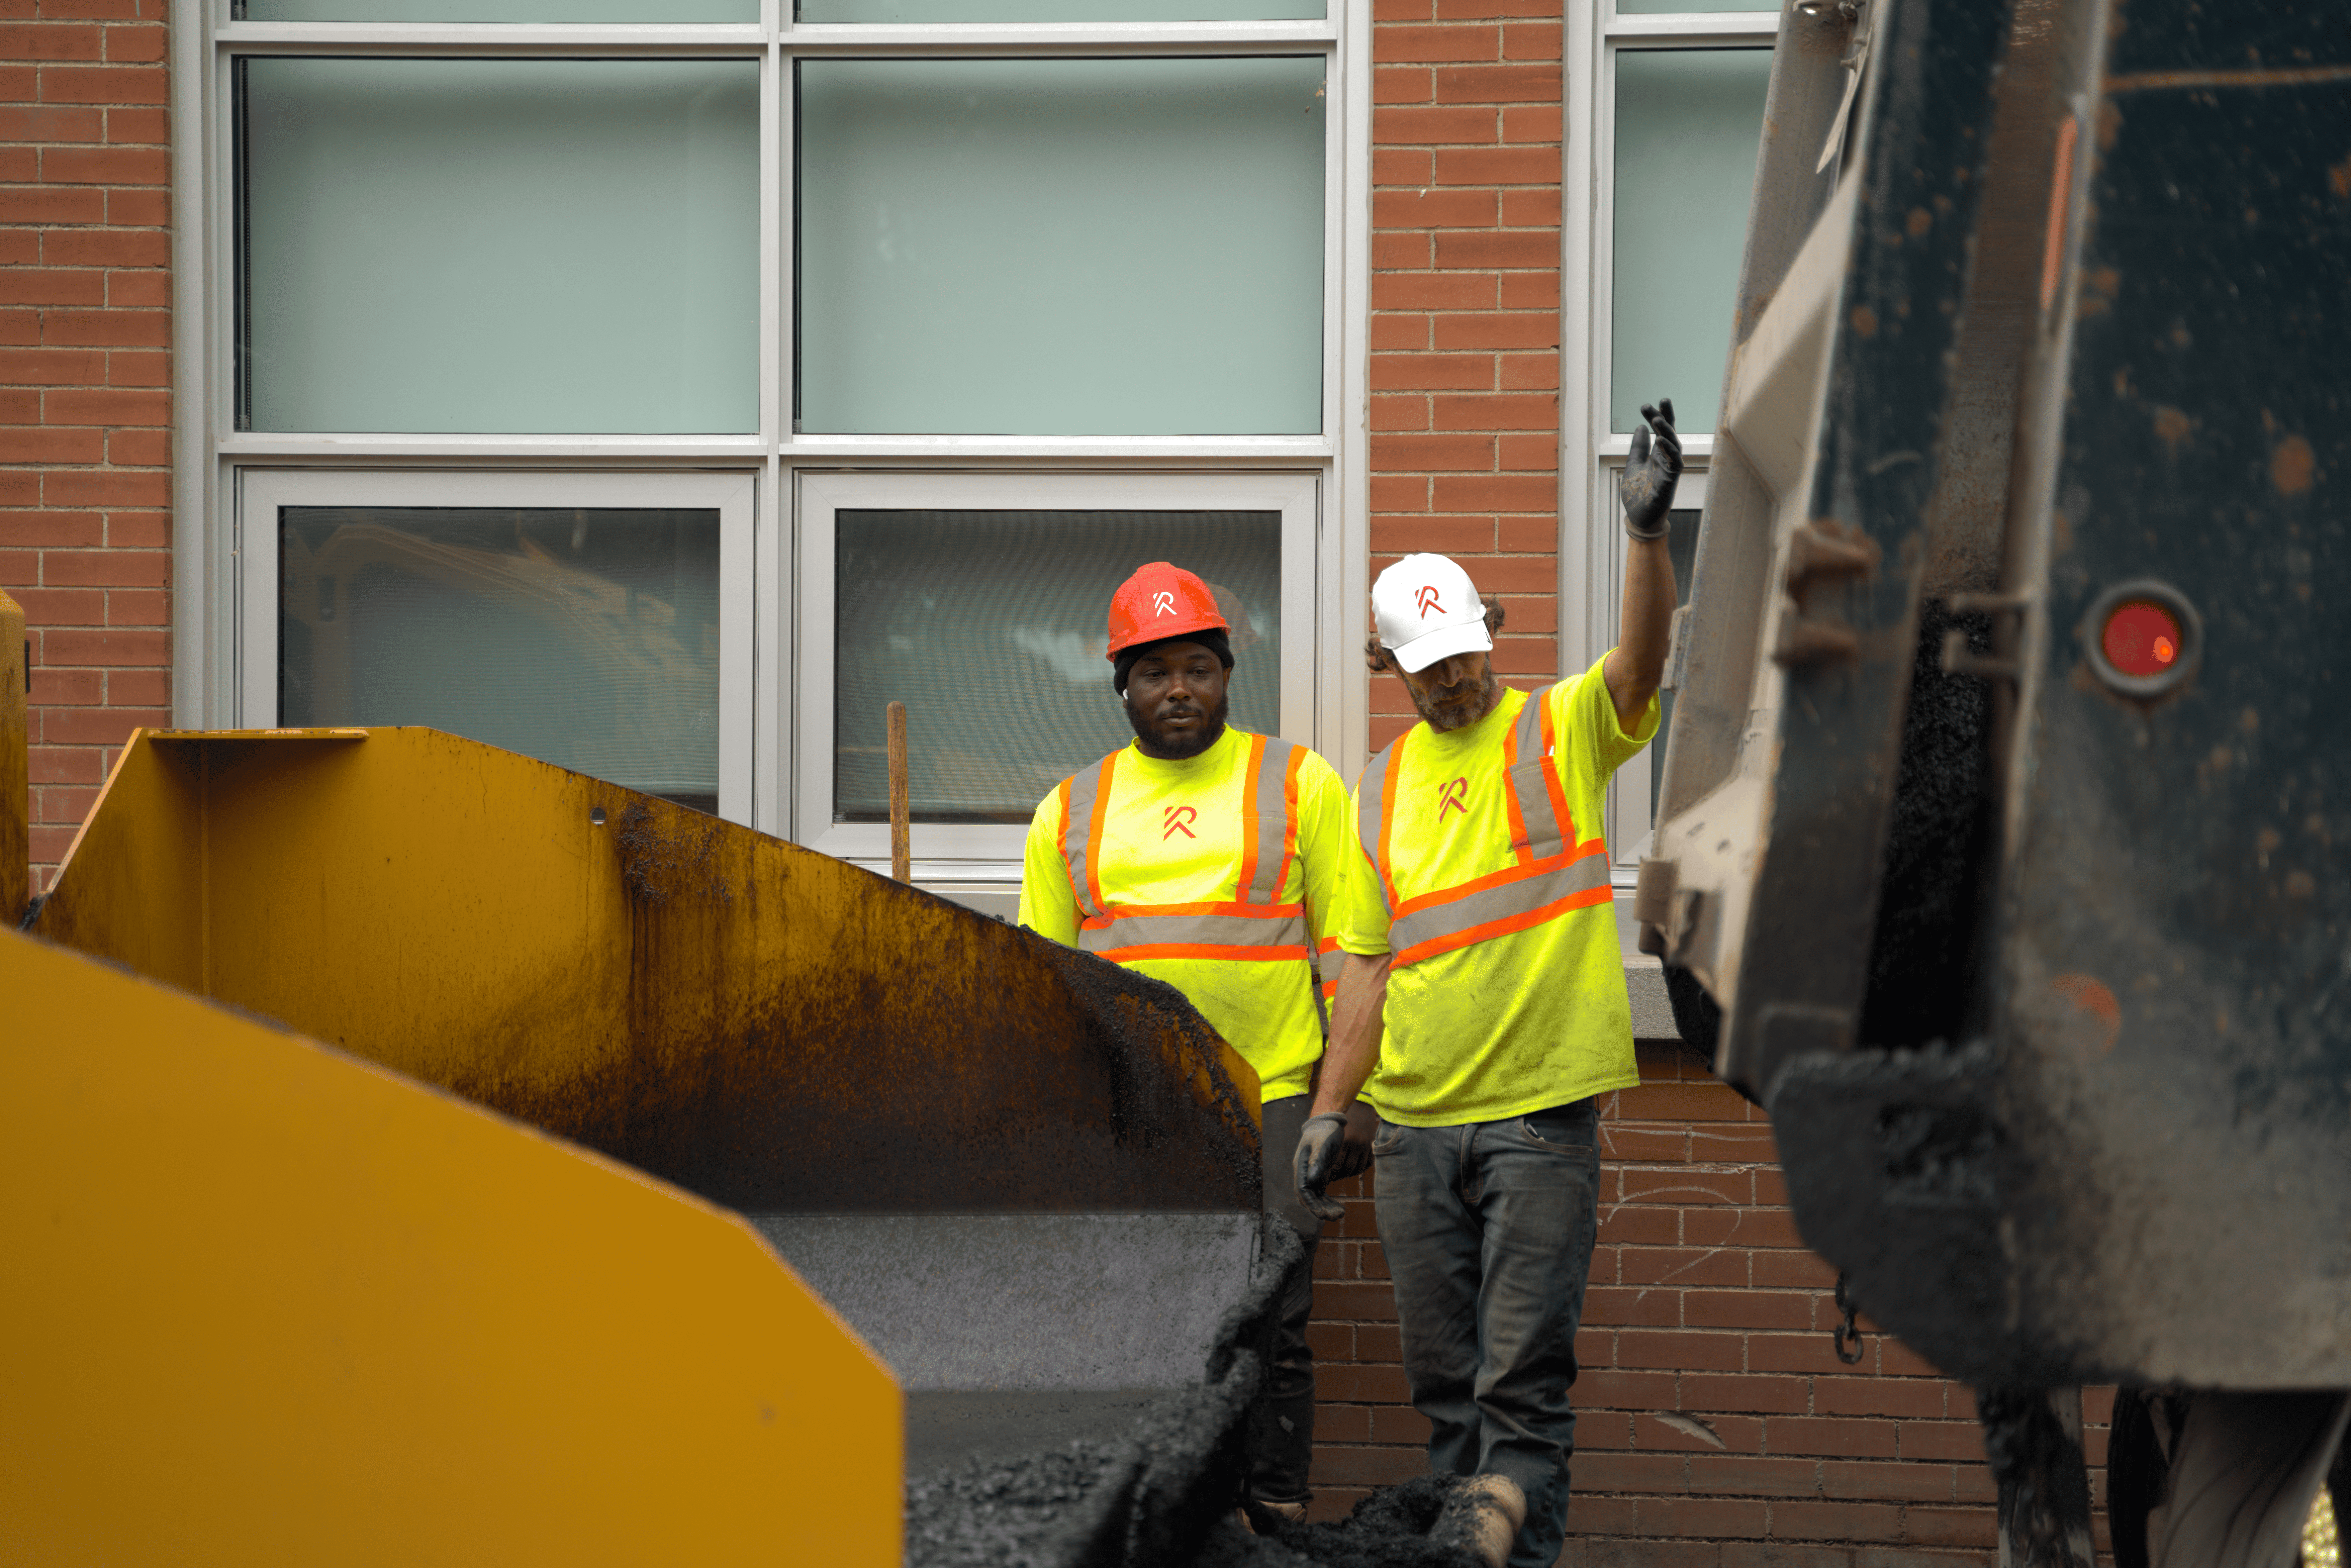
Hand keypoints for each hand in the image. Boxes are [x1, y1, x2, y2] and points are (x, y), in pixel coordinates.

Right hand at [1294, 1112, 1349, 1221]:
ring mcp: (1310, 1174)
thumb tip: (1312, 1181)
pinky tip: (1338, 1206)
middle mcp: (1303, 1173)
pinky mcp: (1318, 1174)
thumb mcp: (1323, 1143)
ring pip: (1315, 1197)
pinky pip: (1321, 1192)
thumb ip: (1317, 1161)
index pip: (1302, 1190)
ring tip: (1340, 1213)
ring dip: (1325, 1207)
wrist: (1328, 1121)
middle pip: (1307, 1197)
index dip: (1312, 1204)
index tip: (1323, 1214)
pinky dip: (1328, 1201)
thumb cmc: (1325, 1131)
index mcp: (1300, 1166)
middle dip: (1320, 1209)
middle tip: (1337, 1216)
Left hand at [1328, 1099, 1379, 1182]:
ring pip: (1357, 1169)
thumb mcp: (1332, 1129)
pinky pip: (1367, 1164)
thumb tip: (1315, 1159)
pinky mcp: (1372, 1146)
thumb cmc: (1341, 1116)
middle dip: (1339, 1177)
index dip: (1330, 1174)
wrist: (1361, 1105)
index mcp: (1343, 1141)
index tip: (1325, 1178)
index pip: (1336, 1165)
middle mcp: (1355, 1145)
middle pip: (1347, 1169)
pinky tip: (1353, 1169)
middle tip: (1332, 1179)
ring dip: (1349, 1174)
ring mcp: (1365, 1146)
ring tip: (1342, 1175)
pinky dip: (1360, 1169)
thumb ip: (1326, 1143)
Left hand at [1618, 398, 1681, 541]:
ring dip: (1667, 431)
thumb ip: (1638, 447)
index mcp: (1657, 453)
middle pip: (1670, 432)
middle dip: (1667, 416)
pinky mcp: (1671, 480)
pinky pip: (1675, 462)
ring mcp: (1670, 468)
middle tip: (1662, 400)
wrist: (1639, 517)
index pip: (1660, 430)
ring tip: (1657, 419)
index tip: (1646, 405)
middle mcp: (1666, 458)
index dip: (1656, 416)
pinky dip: (1669, 450)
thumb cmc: (1638, 492)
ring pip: (1674, 445)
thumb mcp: (1633, 464)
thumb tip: (1640, 427)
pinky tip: (1661, 440)